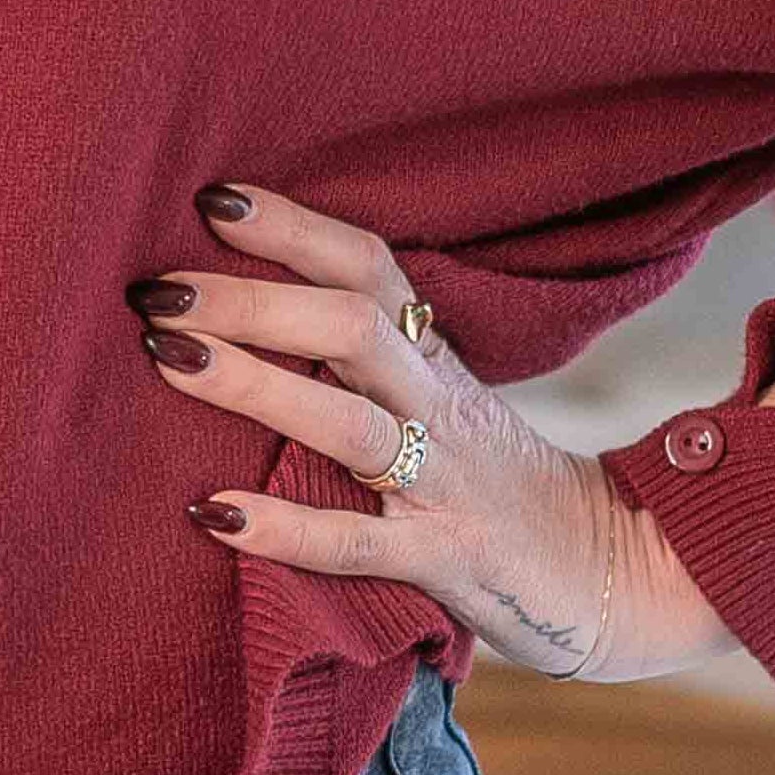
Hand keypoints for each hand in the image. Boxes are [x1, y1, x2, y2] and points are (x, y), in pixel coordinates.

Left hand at [130, 180, 737, 682]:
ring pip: (348, 423)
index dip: (294, 229)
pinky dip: (284, 527)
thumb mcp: (446, 409)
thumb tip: (258, 322)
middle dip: (250, 299)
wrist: (620, 577)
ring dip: (253, 385)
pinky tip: (212, 514)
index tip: (211, 197)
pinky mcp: (447, 562)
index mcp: (437, 365)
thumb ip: (373, 368)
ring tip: (166, 359)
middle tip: (154, 289)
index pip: (369, 269)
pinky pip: (359, 542)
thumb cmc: (504, 493)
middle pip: (351, 327)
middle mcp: (441, 410)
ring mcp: (446, 485)